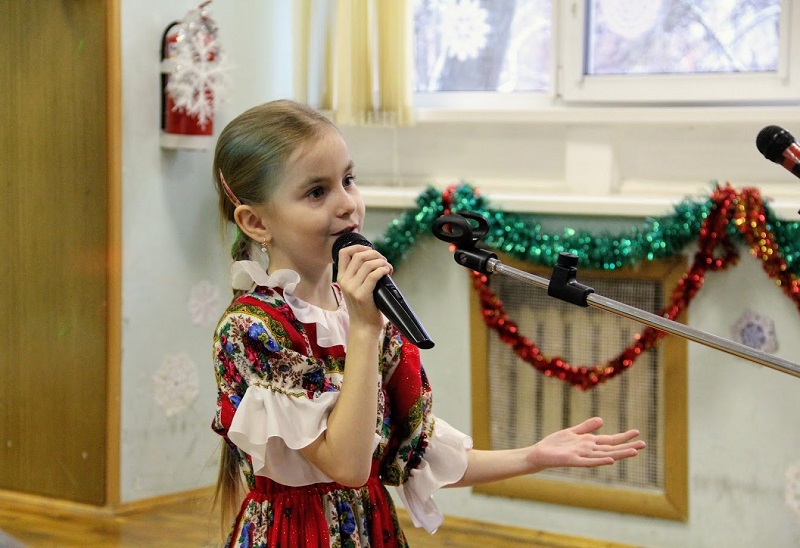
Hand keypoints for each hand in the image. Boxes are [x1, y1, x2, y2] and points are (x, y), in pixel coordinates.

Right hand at [335, 244, 392, 329]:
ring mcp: (352, 288)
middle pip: (358, 255)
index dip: (358, 247)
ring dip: (381, 262)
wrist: (363, 327)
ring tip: (387, 267)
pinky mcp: (362, 295)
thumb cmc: (364, 307)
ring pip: (367, 264)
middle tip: (383, 260)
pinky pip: (373, 275)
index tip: (369, 250)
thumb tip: (375, 258)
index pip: (343, 253)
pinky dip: (382, 270)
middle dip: (374, 253)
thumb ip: (360, 274)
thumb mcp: (356, 288)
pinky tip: (387, 272)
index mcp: (341, 277)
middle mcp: (344, 281)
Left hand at [528, 417, 645, 472]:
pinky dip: (599, 460)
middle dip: (627, 446)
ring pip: (604, 455)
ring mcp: (582, 456)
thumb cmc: (556, 444)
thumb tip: (602, 420)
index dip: (623, 437)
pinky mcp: (573, 460)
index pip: (610, 440)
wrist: (540, 454)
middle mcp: (588, 450)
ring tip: (634, 452)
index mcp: (589, 443)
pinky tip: (610, 460)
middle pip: (611, 448)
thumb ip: (586, 427)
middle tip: (644, 444)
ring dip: (619, 454)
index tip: (637, 432)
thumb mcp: (573, 432)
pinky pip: (588, 461)